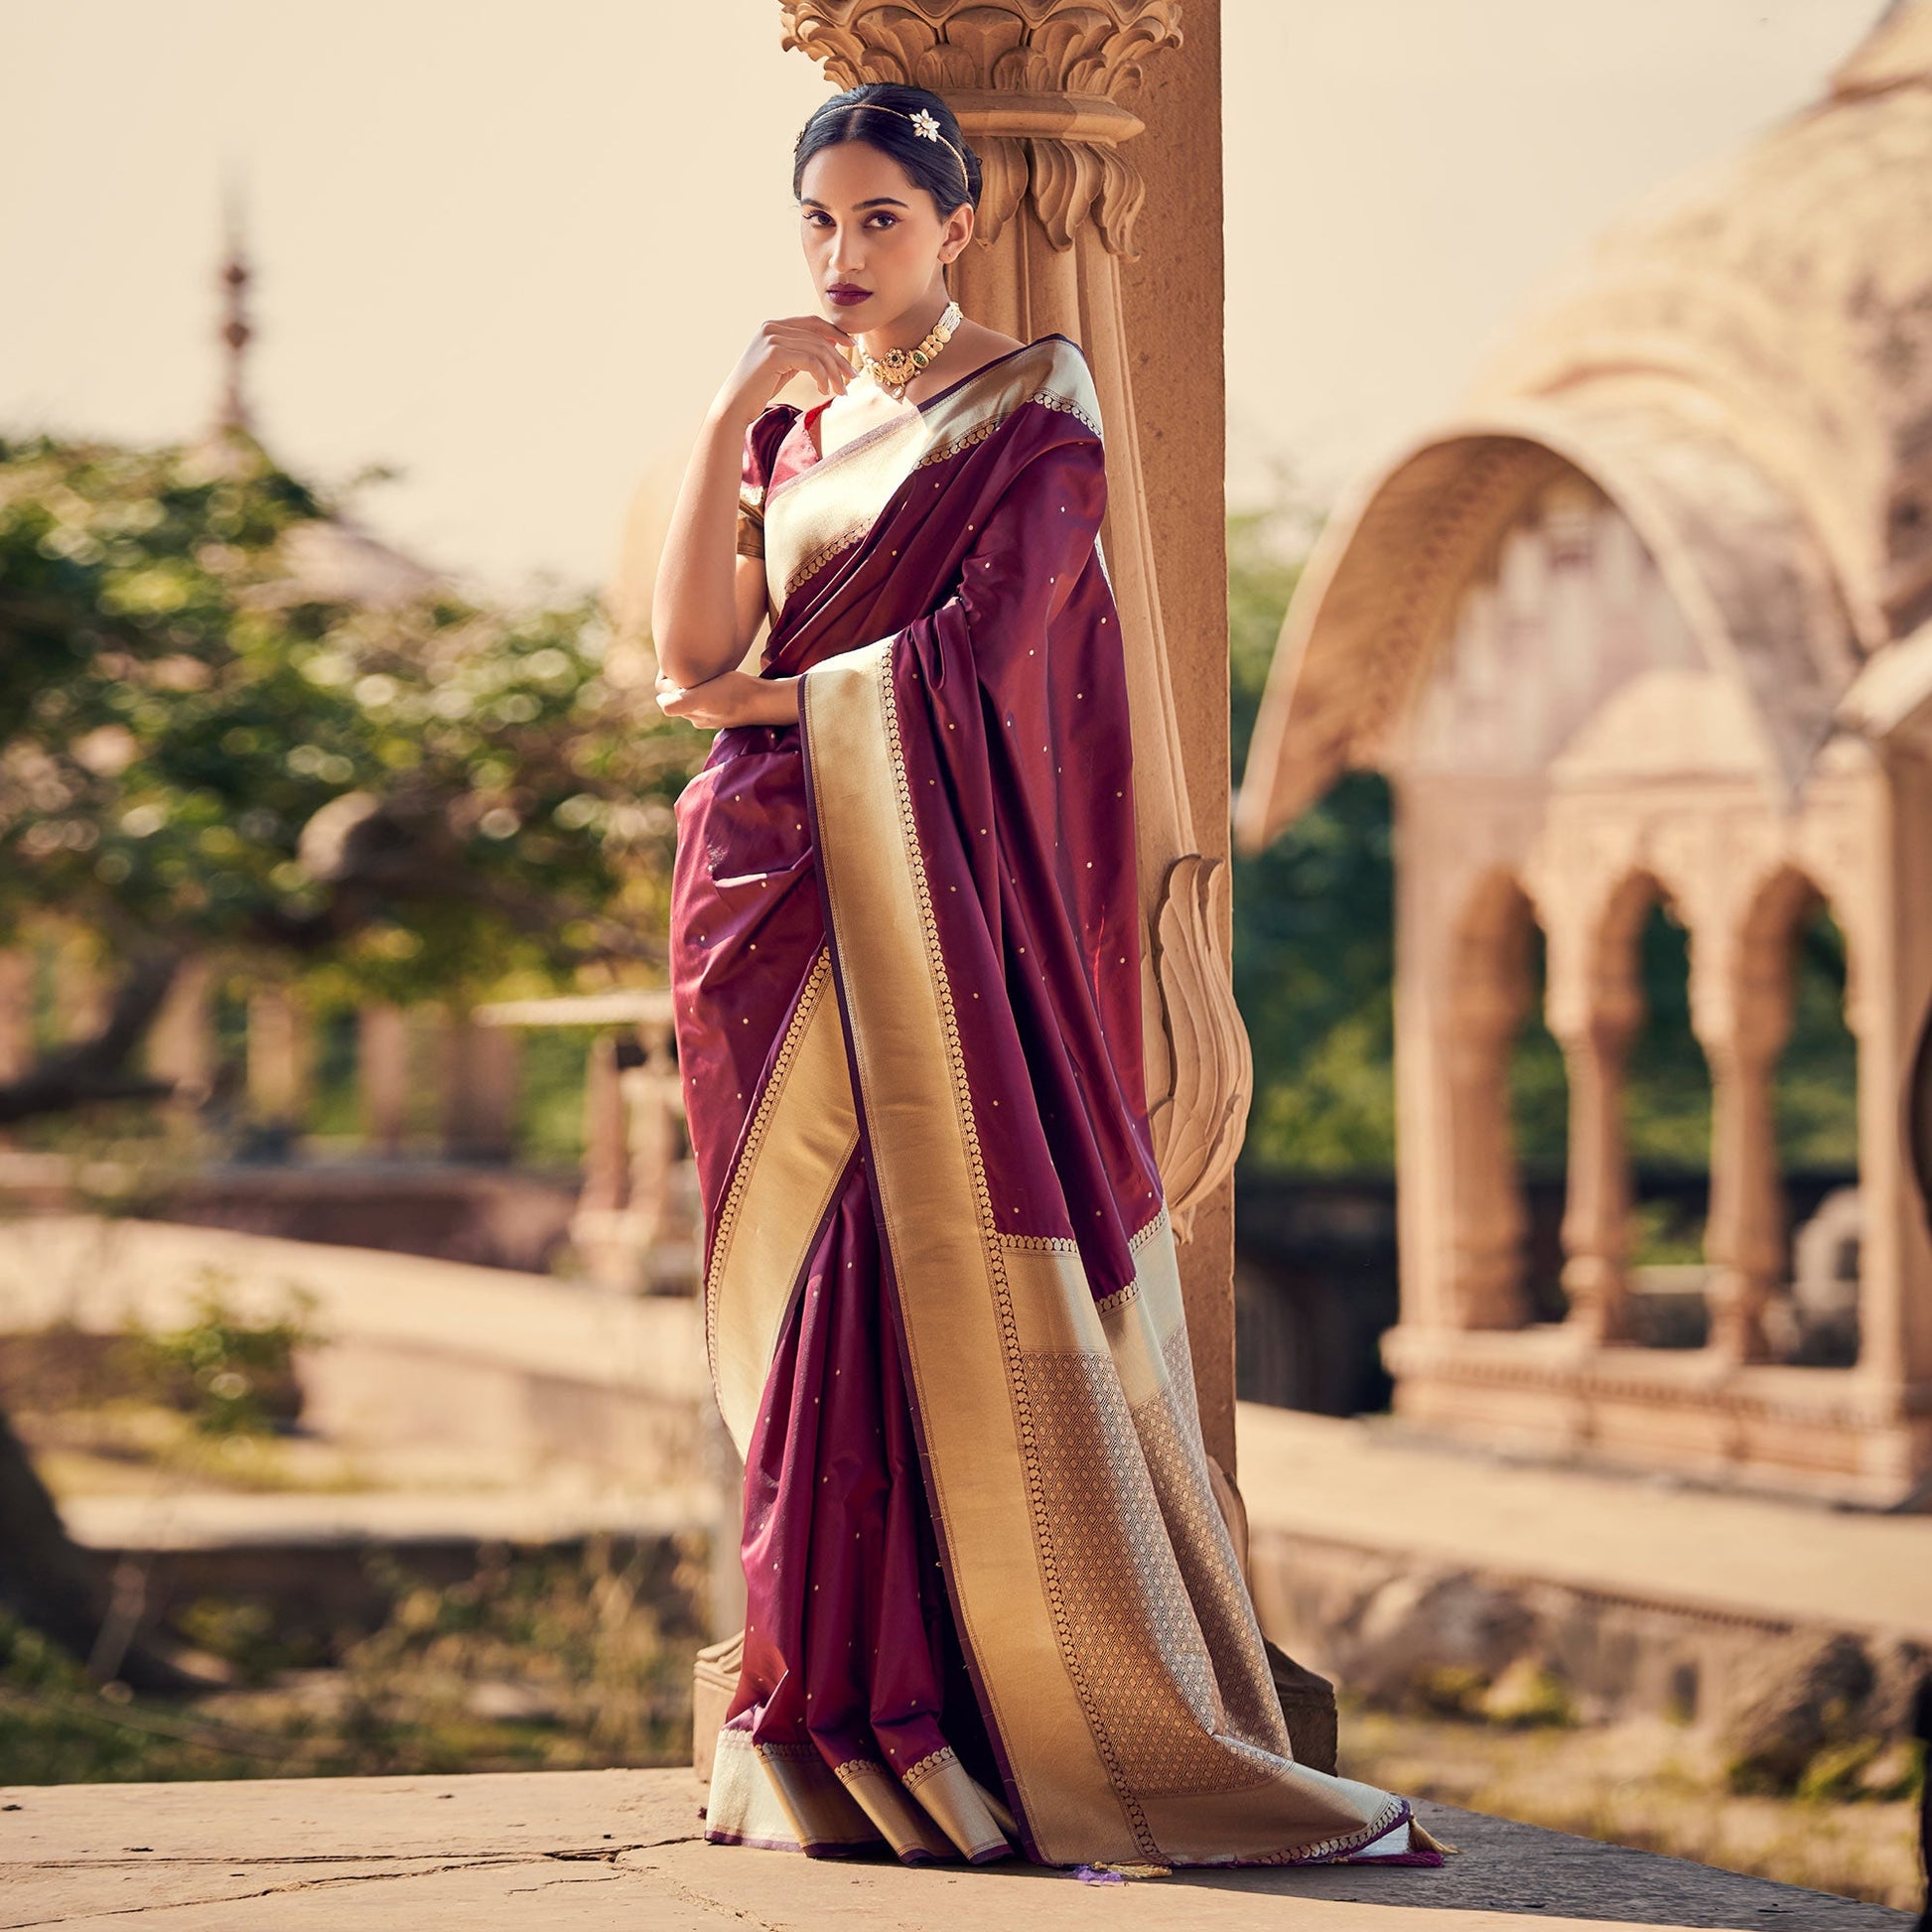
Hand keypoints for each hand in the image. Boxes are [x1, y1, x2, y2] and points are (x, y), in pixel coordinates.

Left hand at [655, 668, 798, 729]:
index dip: (666, 680)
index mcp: (690, 713)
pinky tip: (715, 672)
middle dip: (678, 680)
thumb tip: (660, 701)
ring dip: (693, 680)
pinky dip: (707, 682)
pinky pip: (710, 691)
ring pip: (694, 692)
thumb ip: (677, 704)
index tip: (676, 664)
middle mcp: (700, 716)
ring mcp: (715, 711)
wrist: (766, 699)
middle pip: (678, 693)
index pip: (665, 695)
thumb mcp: (702, 699)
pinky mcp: (728, 703)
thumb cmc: (734, 695)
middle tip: (687, 660)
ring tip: (701, 665)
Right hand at [716, 316, 853, 421]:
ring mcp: (772, 338)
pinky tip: (823, 390)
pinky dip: (822, 376)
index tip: (852, 346)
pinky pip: (811, 361)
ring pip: (818, 350)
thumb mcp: (783, 366)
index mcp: (774, 326)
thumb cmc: (758, 390)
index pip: (813, 322)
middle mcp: (772, 327)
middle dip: (839, 359)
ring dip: (834, 372)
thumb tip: (831, 346)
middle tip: (852, 378)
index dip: (835, 332)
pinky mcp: (774, 354)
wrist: (735, 406)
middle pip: (819, 337)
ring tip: (841, 390)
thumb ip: (801, 353)